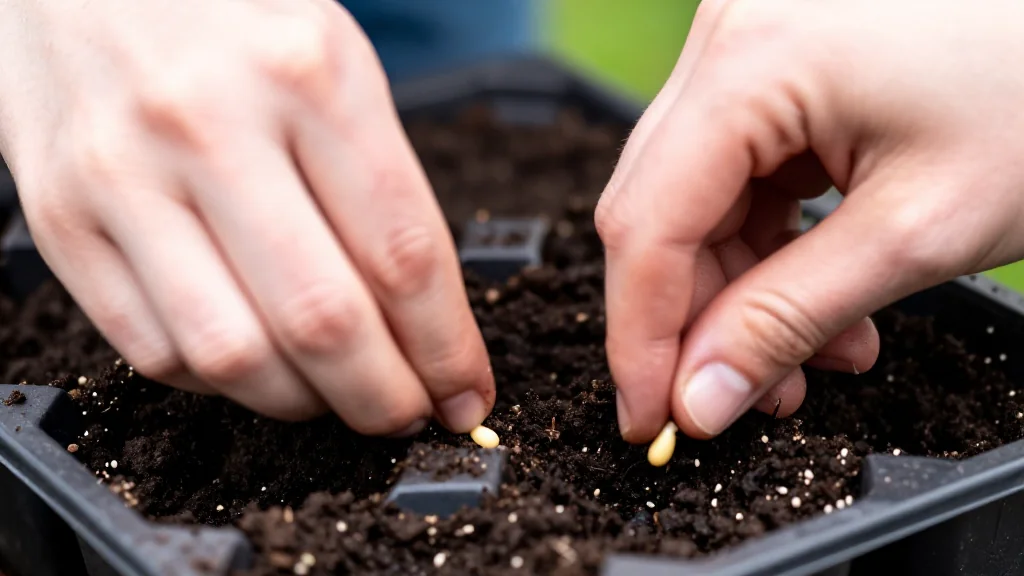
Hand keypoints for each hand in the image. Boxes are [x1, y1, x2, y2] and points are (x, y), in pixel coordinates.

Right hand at [0, 0, 492, 434]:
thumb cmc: (229, 18)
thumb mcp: (333, 61)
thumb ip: (378, 185)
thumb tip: (421, 320)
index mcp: (309, 75)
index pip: (403, 252)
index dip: (446, 347)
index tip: (466, 391)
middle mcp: (211, 125)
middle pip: (324, 320)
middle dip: (385, 398)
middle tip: (410, 416)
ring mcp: (123, 175)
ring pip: (234, 355)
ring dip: (303, 404)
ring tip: (335, 396)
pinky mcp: (59, 219)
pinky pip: (152, 350)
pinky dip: (219, 383)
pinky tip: (254, 364)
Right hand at [599, 0, 1023, 441]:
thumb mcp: (917, 229)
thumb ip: (789, 318)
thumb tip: (698, 396)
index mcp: (750, 63)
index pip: (646, 225)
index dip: (639, 339)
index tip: (652, 421)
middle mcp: (729, 40)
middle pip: (663, 213)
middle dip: (701, 320)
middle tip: (746, 397)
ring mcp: (749, 45)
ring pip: (698, 200)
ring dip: (744, 289)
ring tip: (823, 353)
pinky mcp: (776, 61)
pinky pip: (739, 171)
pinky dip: (772, 242)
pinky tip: (828, 292)